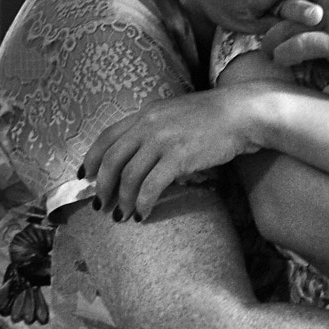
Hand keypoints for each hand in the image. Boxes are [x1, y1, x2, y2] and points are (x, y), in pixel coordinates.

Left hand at [81, 84, 282, 220]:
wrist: (243, 113)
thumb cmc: (216, 116)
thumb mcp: (177, 113)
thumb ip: (156, 127)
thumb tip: (143, 154)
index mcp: (146, 114)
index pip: (107, 137)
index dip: (92, 159)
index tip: (86, 177)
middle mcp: (149, 126)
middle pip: (112, 160)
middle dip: (103, 187)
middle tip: (101, 205)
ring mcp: (163, 141)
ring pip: (129, 177)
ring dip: (123, 200)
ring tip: (123, 215)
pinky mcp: (179, 158)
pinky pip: (151, 187)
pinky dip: (143, 203)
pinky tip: (144, 214)